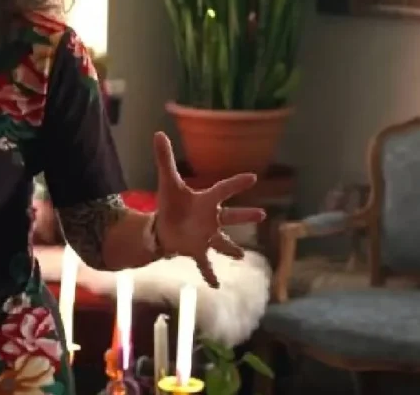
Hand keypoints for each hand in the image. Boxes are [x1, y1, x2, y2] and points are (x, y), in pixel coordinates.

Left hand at [151, 132, 264, 287]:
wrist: (163, 226)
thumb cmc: (171, 204)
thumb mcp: (167, 181)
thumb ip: (165, 158)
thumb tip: (158, 133)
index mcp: (206, 200)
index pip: (222, 189)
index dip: (236, 183)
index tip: (252, 177)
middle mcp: (210, 219)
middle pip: (230, 217)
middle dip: (244, 216)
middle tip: (261, 214)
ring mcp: (206, 236)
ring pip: (222, 242)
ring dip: (230, 249)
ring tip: (242, 257)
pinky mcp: (197, 250)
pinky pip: (205, 264)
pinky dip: (210, 274)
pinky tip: (216, 285)